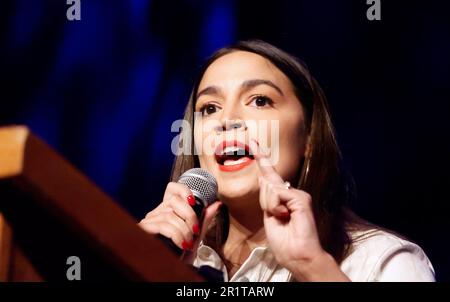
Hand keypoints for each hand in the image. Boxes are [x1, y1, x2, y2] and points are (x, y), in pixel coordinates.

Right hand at [139, 181, 221, 253]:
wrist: (167, 274)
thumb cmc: (179, 257)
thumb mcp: (194, 236)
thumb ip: (204, 220)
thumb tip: (216, 203)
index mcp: (167, 211)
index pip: (171, 189)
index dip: (183, 190)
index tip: (193, 201)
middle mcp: (156, 214)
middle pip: (174, 201)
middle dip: (190, 215)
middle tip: (195, 231)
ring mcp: (148, 222)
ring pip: (170, 215)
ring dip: (184, 230)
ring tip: (188, 243)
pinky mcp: (143, 230)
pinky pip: (163, 226)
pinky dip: (176, 235)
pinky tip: (181, 245)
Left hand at [249, 139, 346, 280]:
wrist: (297, 255)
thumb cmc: (284, 242)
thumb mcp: (269, 217)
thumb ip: (267, 198)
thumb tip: (264, 178)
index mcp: (283, 198)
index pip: (270, 175)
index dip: (262, 160)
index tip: (255, 144)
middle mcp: (291, 193)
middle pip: (266, 183)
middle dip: (265, 201)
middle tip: (278, 218)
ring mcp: (297, 195)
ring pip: (270, 189)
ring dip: (270, 207)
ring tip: (282, 219)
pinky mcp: (301, 198)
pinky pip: (277, 193)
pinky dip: (276, 207)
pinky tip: (285, 216)